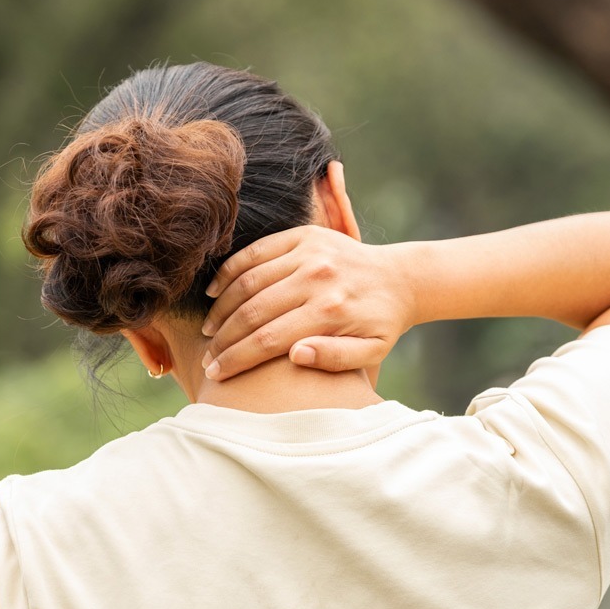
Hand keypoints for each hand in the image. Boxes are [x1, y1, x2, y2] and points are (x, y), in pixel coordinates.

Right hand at [200, 225, 414, 380]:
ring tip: (209, 330)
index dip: (237, 359)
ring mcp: (309, 252)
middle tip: (208, 358)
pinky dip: (230, 271)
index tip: (217, 373)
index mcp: (331, 312)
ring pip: (248, 281)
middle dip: (224, 339)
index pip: (268, 340)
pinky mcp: (304, 235)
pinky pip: (256, 252)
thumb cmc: (380, 324)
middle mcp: (317, 278)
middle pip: (253, 312)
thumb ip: (335, 359)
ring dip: (221, 308)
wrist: (400, 279)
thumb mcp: (370, 352)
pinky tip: (214, 292)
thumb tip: (296, 355)